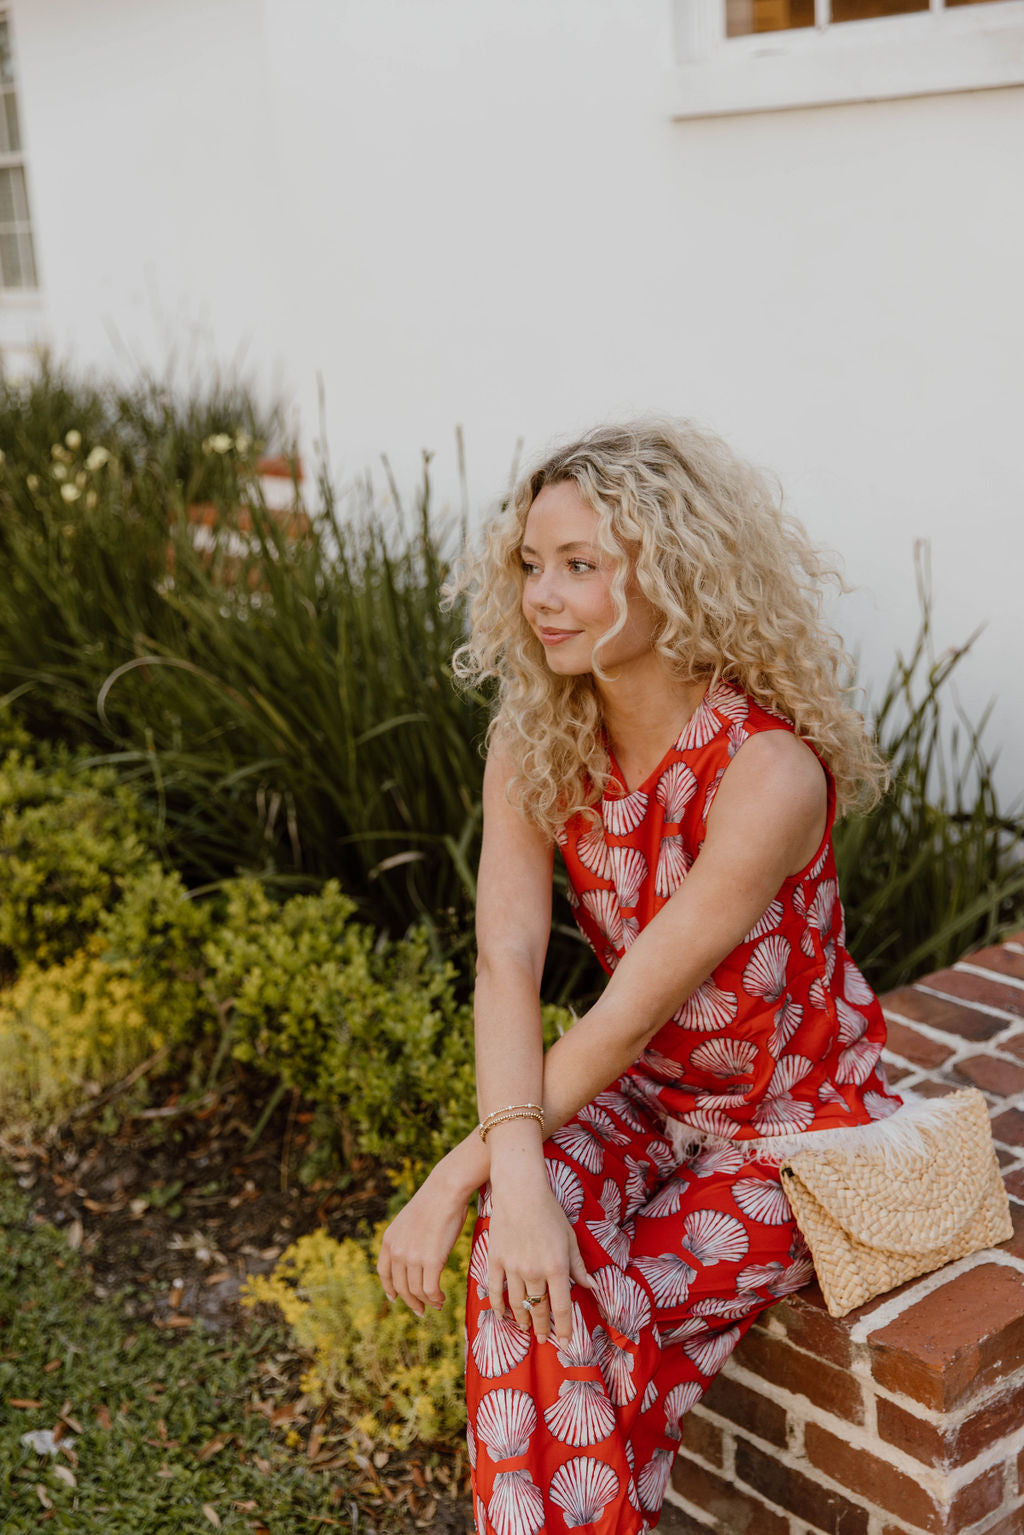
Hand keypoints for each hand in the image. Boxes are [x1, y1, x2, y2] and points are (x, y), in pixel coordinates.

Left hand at [377, 1156, 471, 1316]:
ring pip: (416, 1291)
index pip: (384, 1273)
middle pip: (400, 1287)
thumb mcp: (410, 1220)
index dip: (389, 1289)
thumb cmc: (435, 1202)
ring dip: (427, 1302)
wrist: (445, 1191)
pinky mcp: (431, 1261)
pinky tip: (442, 1299)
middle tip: (421, 1311)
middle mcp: (397, 1251)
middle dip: (411, 1302)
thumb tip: (416, 1254)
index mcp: (389, 1239)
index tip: (395, 1299)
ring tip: (437, 1304)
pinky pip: (430, 1290)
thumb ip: (407, 1239)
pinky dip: (436, 1299)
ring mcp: (413, 1257)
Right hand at [486, 1175, 595, 1345]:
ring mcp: (513, 1267)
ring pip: (517, 1303)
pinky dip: (499, 1306)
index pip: (562, 1308)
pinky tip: (502, 1315)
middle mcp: (535, 1271)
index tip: (564, 1344)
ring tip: (525, 1328)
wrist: (521, 1190)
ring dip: (522, 1319)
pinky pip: (496, 1290)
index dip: (564, 1329)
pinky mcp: (496, 1260)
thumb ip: (579, 1265)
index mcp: (557, 1267)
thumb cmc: (550, 1211)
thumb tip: (592, 1287)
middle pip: (539, 1309)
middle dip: (543, 1327)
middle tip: (544, 1338)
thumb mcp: (570, 1237)